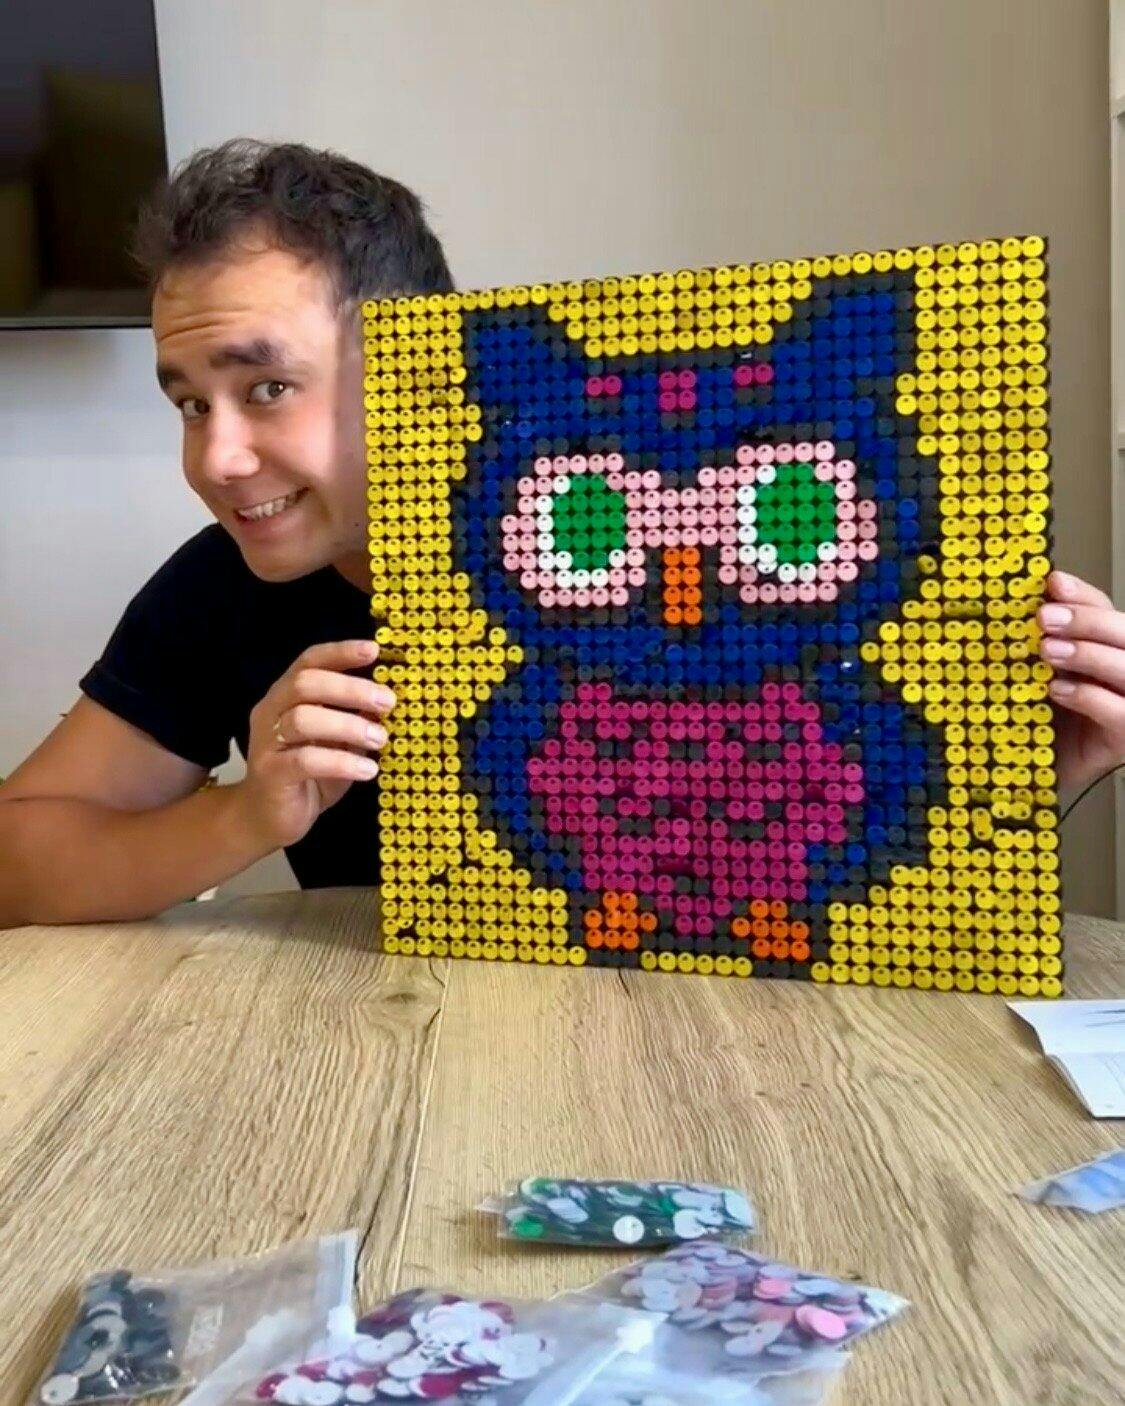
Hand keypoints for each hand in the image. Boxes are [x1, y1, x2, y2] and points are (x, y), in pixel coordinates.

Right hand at [235, 639, 393, 849]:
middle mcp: (271, 712)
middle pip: (305, 684)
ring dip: (348, 726)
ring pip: (303, 720)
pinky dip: (341, 762)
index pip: (309, 662)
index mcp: (287, 696)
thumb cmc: (309, 776)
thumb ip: (356, 720)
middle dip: (350, 689)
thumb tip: (388, 701)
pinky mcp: (270, 774)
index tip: (374, 650)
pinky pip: (305, 761)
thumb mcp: (339, 743)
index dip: (340, 652)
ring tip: (381, 740)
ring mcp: (267, 743)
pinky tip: (368, 770)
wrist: (267, 819)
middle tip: (387, 702)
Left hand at [1040, 571, 1124, 792]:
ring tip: (1047, 651)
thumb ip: (1040, 639)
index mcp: (1106, 647)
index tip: (1052, 583)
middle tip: (1045, 619)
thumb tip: (1027, 602)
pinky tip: (1057, 690)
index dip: (1083, 595)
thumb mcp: (1036, 671)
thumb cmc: (1038, 716)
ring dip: (1088, 654)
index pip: (1107, 609)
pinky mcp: (1124, 738)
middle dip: (1086, 621)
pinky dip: (1089, 697)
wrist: (1032, 768)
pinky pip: (1119, 712)